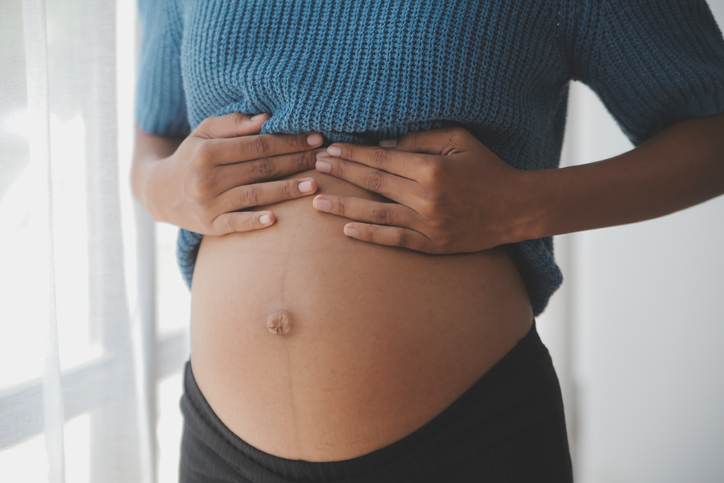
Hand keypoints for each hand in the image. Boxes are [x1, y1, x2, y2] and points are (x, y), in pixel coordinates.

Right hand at [145, 112, 325, 234]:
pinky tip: (276, 219)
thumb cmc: (192, 157)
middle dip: (296, 162)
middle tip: (324, 158)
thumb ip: (233, 124)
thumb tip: (266, 119)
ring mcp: (209, 204)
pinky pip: (236, 224)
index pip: (257, 144)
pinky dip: (254, 222)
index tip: (315, 138)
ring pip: (255, 195)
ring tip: (314, 185)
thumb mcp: (204, 132)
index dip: (289, 141)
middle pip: (261, 168)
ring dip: (286, 190)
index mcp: (207, 151)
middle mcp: (207, 178)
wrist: (160, 193)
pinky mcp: (210, 227)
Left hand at [312, 127, 532, 253]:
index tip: (331, 148)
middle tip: (316, 166)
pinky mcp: (433, 245)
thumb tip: (382, 147)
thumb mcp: (459, 140)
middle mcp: (426, 197)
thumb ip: (420, 140)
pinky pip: (395, 239)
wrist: (515, 208)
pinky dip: (370, 235)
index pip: (381, 159)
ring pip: (377, 214)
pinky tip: (346, 230)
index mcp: (431, 168)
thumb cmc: (487, 168)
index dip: (353, 153)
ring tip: (318, 201)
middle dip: (342, 173)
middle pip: (374, 183)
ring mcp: (429, 224)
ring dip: (344, 206)